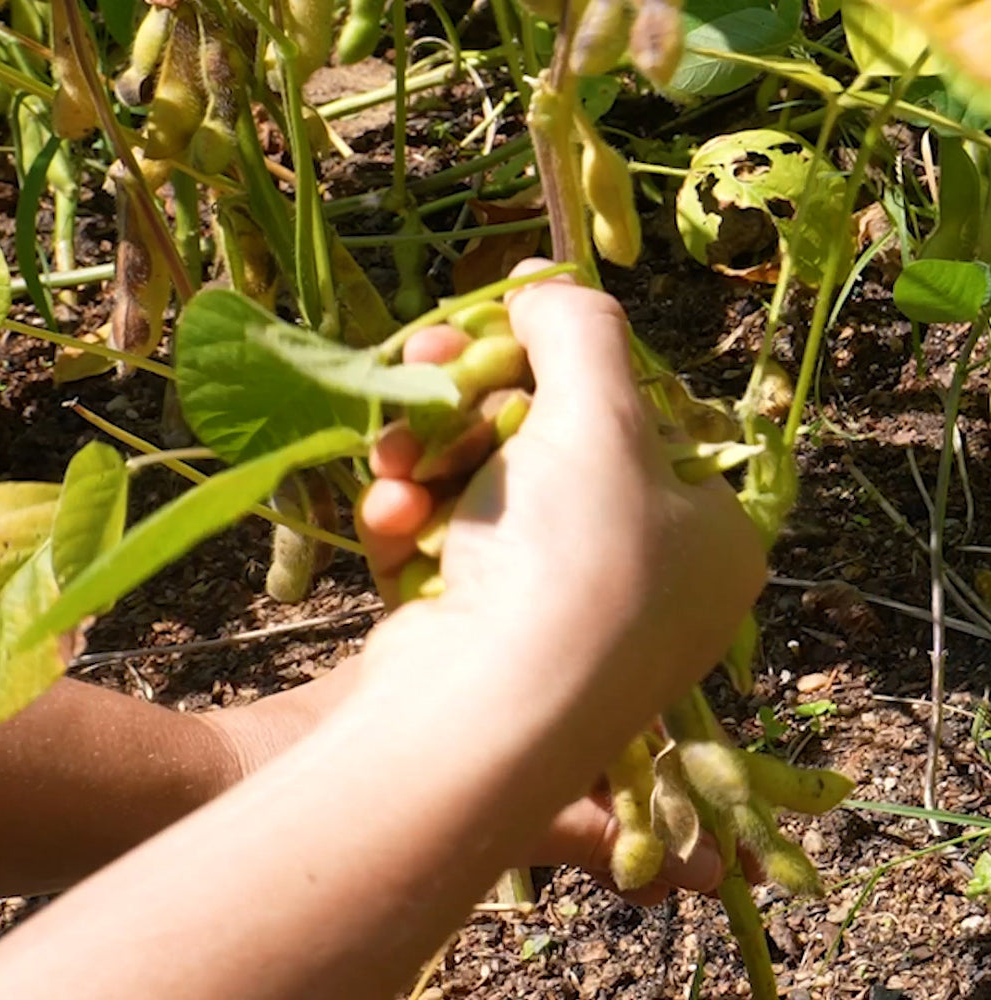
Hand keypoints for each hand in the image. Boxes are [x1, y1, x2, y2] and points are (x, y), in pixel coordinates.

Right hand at [358, 259, 765, 760]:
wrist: (482, 718)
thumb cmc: (575, 558)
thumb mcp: (599, 416)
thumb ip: (580, 330)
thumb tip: (545, 286)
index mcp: (704, 528)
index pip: (639, 413)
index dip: (569, 357)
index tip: (506, 316)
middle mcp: (643, 574)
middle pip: (553, 447)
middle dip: (477, 399)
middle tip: (425, 356)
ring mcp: (560, 611)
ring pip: (487, 493)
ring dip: (433, 458)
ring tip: (394, 449)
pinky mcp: (485, 634)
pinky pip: (452, 548)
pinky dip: (417, 522)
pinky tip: (391, 513)